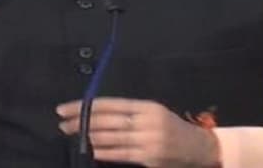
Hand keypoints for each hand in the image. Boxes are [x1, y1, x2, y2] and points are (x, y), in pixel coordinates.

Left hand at [57, 98, 220, 167]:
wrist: (200, 147)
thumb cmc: (171, 128)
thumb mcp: (153, 113)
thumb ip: (129, 113)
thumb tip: (95, 114)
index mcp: (147, 106)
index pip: (110, 104)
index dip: (86, 105)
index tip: (67, 108)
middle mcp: (147, 121)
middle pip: (108, 120)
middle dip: (82, 121)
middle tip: (62, 122)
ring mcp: (149, 140)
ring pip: (112, 137)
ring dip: (89, 137)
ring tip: (72, 135)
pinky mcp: (150, 157)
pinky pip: (122, 154)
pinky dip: (105, 152)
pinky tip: (91, 150)